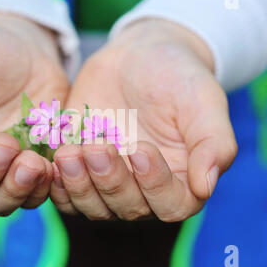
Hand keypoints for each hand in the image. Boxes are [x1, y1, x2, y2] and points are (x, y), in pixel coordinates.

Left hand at [50, 19, 237, 221]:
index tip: (141, 149)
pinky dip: (58, 184)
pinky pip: (66, 193)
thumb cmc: (178, 77)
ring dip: (79, 186)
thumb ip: (214, 143)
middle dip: (110, 181)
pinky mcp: (80, 169)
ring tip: (69, 153)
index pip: (171, 205)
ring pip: (93, 206)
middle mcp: (144, 189)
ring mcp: (109, 180)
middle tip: (98, 147)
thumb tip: (207, 187)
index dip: (155, 185)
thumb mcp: (203, 101)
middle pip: (127, 208)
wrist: (138, 57)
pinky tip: (53, 162)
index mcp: (181, 180)